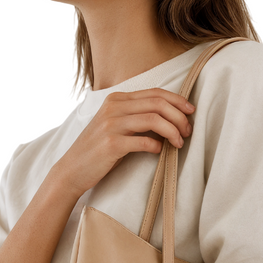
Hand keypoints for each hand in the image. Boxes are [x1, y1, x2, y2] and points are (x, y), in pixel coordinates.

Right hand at [57, 88, 194, 196]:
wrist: (72, 169)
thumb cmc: (98, 151)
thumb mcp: (115, 127)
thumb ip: (135, 118)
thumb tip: (166, 120)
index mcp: (116, 100)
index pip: (154, 93)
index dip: (177, 100)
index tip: (191, 111)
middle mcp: (114, 107)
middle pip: (157, 104)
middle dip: (179, 116)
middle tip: (188, 130)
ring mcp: (111, 124)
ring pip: (153, 120)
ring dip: (172, 131)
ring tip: (179, 143)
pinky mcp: (111, 144)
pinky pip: (142, 141)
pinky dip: (156, 146)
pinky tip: (160, 152)